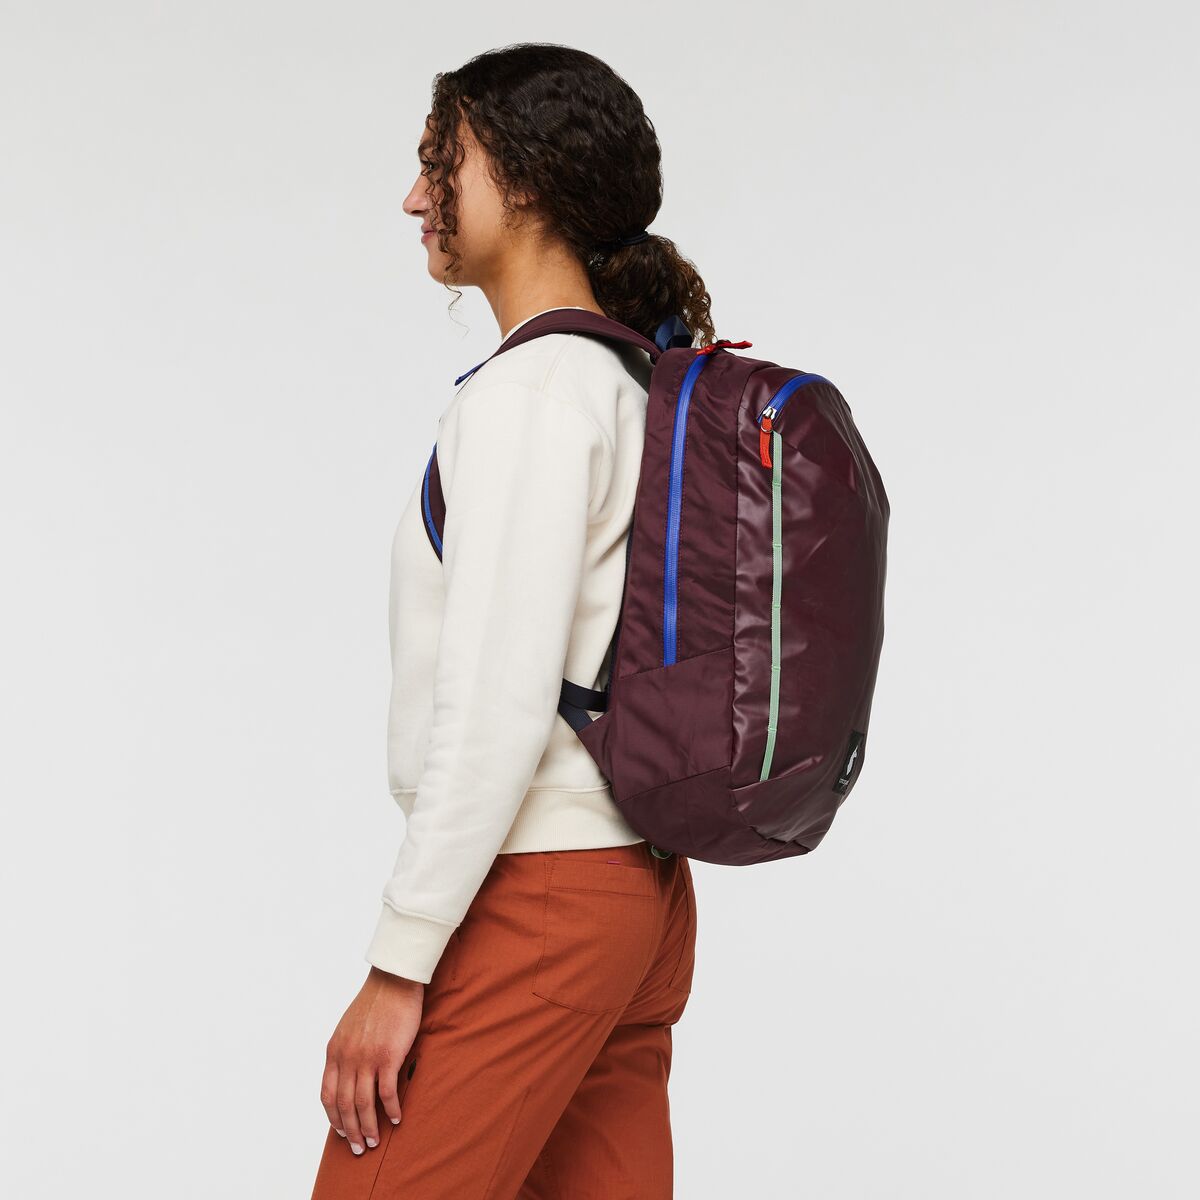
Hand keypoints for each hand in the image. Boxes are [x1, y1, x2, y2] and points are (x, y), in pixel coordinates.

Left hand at [321, 966, 424, 1153]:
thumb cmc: (375, 1002)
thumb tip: (348, 1073)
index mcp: (334, 1051)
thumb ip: (345, 1051)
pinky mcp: (388, 1056)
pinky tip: (396, 1118)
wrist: (393, 982)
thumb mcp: (348, 1028)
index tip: (340, 1132)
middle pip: (343, 1105)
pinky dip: (390, 1109)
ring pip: (363, 1104)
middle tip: (358, 1147)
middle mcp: (347, 1058)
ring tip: (374, 1140)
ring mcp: (367, 1058)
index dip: (333, 1118)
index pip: (327, 1095)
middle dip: (350, 1131)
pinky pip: (387, 1092)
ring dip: (368, 1126)